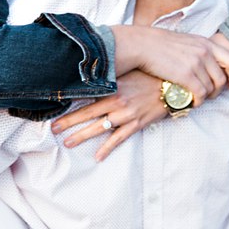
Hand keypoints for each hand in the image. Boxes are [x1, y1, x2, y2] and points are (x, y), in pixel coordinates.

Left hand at [52, 71, 170, 160]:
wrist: (174, 86)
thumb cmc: (151, 76)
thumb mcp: (128, 73)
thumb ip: (112, 78)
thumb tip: (94, 77)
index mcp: (113, 88)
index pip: (86, 98)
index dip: (69, 104)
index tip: (55, 109)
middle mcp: (117, 102)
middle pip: (87, 114)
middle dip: (69, 123)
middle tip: (54, 130)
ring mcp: (127, 115)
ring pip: (100, 128)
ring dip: (82, 136)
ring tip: (68, 143)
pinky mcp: (137, 124)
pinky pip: (119, 139)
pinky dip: (107, 148)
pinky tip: (98, 156)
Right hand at [112, 24, 228, 101]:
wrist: (141, 44)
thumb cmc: (159, 44)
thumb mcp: (186, 41)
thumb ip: (199, 50)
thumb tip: (207, 63)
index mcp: (206, 43)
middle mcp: (204, 52)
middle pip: (222, 78)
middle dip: (220, 90)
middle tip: (212, 95)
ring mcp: (196, 64)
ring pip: (211, 88)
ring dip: (206, 97)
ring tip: (197, 98)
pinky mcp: (186, 75)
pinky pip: (200, 94)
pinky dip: (198, 101)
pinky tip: (191, 102)